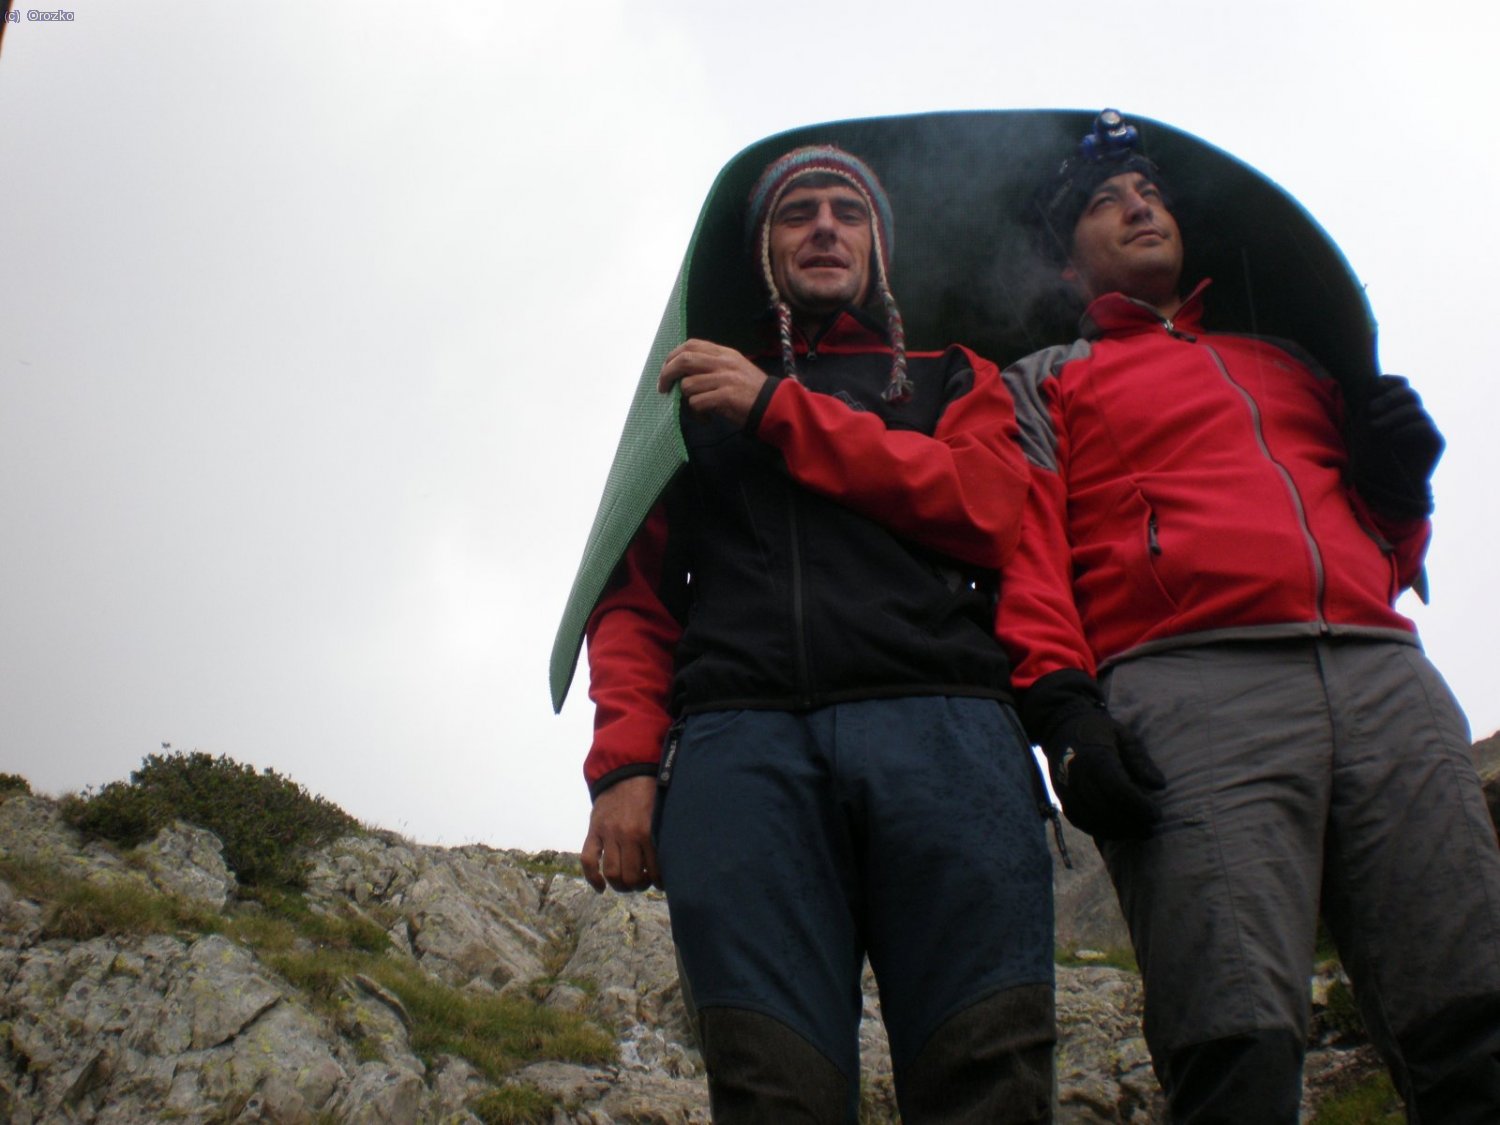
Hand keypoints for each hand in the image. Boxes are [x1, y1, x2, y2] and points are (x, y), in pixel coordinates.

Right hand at [580, 775, 659, 892]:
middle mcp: (627, 835)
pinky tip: (600, 887)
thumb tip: (672, 862)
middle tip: (643, 882)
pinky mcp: (594, 831)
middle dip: (639, 885)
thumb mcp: (661, 813)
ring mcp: (608, 834)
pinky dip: (592, 878)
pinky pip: (588, 860)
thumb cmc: (649, 792)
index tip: (659, 883)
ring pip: (612, 873)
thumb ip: (662, 836)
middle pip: (631, 876)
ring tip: (626, 884)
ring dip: (620, 885)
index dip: (658, 882)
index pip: (654, 870)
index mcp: (647, 831)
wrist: (625, 771)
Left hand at [659, 339, 768, 427]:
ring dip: (687, 399)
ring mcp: (725, 378)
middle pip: (684, 360)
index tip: (666, 369)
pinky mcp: (726, 396)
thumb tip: (684, 373)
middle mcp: (724, 362)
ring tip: (699, 409)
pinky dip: (697, 412)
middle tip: (663, 388)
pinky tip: (707, 417)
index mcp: (724, 353)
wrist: (774, 405)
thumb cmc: (752, 391)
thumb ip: (712, 365)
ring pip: (688, 384)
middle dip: (667, 374)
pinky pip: (697, 402)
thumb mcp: (734, 369)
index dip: (673, 356)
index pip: (691, 345)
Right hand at [1022, 671, 1164, 840]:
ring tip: (1138, 833)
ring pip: (1092, 820)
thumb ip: (1141, 761)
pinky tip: (1117, 832)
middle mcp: (1077, 775)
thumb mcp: (1125, 736)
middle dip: (1131, 823)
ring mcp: (1066, 788)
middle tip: (1151, 829)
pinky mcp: (1062, 798)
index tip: (1157, 814)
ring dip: (1118, 832)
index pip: (1118, 790)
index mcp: (1095, 757)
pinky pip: (1080, 821)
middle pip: (1106, 809)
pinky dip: (1100, 830)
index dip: (1139, 806)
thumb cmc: (1099, 731)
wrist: (1061, 727)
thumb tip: (1159, 786)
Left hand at [1347, 374, 1444, 519]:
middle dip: (1389, 399)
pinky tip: (1392, 438)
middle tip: (1371, 410)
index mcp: (1399, 408)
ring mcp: (1427, 428)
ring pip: (1415, 410)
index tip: (1375, 385)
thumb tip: (1374, 380)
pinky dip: (1406, 430)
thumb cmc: (1370, 458)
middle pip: (1409, 394)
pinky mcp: (1436, 441)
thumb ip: (1370, 405)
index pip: (1402, 384)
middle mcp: (1415, 415)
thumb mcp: (1363, 429)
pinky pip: (1424, 428)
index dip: (1391, 382)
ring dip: (1392, 416)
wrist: (1385, 485)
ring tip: (1374, 427)